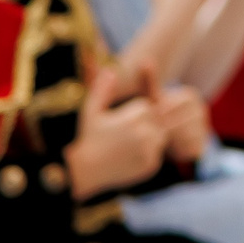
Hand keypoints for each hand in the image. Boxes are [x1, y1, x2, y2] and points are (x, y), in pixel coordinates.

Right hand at [64, 62, 170, 198]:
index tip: (119, 124)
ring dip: (148, 141)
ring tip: (125, 147)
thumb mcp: (92, 111)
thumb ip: (102, 89)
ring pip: (160, 138)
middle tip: (122, 138)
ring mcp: (149, 150)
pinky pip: (157, 155)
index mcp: (135, 116)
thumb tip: (111, 70)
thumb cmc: (88, 137)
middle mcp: (145, 133)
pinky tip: (128, 158)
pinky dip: (147, 156)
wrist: (83, 172)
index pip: (149, 107)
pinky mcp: (150, 165)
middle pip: (157, 122)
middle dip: (144, 127)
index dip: (134, 114)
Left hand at [154, 83, 213, 165]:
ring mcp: (204, 127)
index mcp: (190, 95)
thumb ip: (148, 82)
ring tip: (163, 140)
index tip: (152, 121)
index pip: (167, 108)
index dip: (156, 117)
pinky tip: (170, 149)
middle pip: (174, 122)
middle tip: (155, 133)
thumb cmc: (159, 117)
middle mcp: (200, 109)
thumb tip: (145, 61)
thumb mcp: (152, 100)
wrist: (169, 142)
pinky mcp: (203, 144)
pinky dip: (175, 151)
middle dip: (162, 130)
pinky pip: (185, 148)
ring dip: (168, 141)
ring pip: (180, 136)